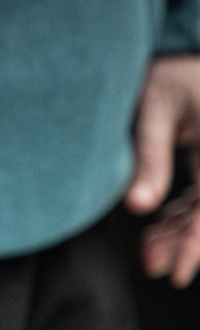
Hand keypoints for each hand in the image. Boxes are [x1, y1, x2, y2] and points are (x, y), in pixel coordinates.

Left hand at [125, 56, 199, 287]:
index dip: (196, 241)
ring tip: (149, 253)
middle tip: (154, 266)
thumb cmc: (162, 75)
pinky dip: (180, 218)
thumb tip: (136, 207)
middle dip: (188, 242)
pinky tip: (155, 234)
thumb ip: (148, 157)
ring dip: (182, 234)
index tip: (177, 274)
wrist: (174, 55)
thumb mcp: (151, 110)